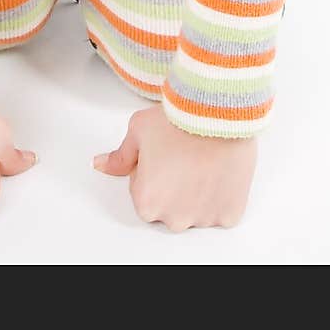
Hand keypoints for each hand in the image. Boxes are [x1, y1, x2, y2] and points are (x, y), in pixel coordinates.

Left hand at [92, 104, 256, 231]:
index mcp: (146, 202)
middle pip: (169, 208)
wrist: (217, 111)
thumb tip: (101, 164)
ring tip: (203, 162)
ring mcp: (203, 219)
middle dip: (174, 188)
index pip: (143, 194)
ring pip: (196, 212)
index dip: (152, 172)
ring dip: (198, 194)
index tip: (163, 155)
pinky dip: (222, 197)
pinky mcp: (229, 215)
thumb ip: (120, 156)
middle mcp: (173, 218)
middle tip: (183, 158)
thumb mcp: (138, 130)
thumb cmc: (178, 119)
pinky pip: (222, 213)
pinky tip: (220, 172)